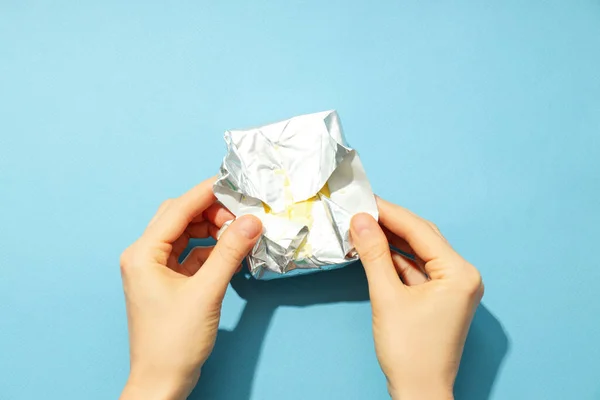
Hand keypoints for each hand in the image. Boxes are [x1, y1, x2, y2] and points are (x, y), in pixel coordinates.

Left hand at [119, 177, 261, 399]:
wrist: (162, 381)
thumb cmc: (174, 342)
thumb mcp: (206, 293)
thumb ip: (229, 253)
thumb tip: (251, 221)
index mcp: (143, 254)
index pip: (177, 210)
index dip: (206, 193)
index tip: (232, 183)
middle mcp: (144, 256)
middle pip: (179, 218)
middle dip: (210, 211)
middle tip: (240, 213)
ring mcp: (155, 269)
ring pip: (186, 235)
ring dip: (211, 230)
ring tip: (238, 232)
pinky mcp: (168, 282)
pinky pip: (191, 254)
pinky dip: (210, 249)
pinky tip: (230, 251)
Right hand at [350, 198, 483, 399]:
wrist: (420, 393)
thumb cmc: (409, 351)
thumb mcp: (387, 297)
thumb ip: (374, 254)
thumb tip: (361, 220)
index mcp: (459, 273)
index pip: (420, 231)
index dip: (390, 213)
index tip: (365, 200)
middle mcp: (462, 276)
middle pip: (423, 238)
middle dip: (391, 224)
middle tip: (362, 210)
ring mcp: (454, 287)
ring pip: (419, 253)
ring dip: (392, 241)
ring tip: (365, 227)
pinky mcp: (442, 297)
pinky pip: (418, 269)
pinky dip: (397, 260)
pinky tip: (376, 250)